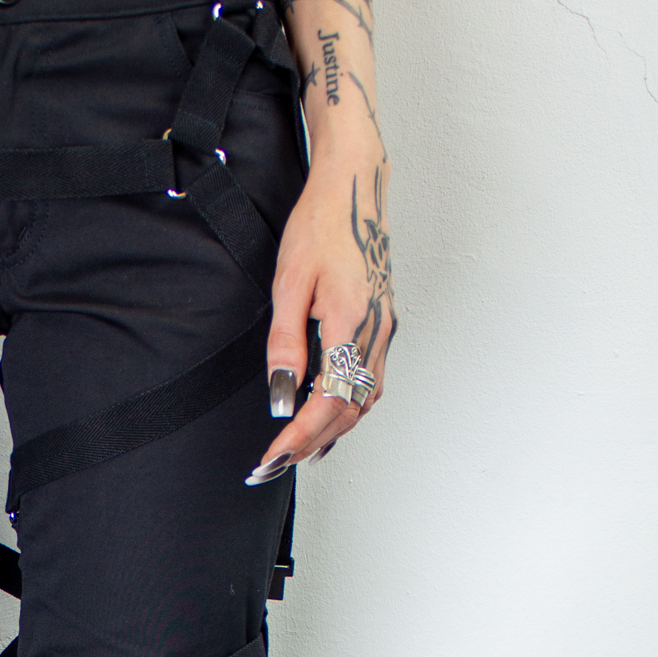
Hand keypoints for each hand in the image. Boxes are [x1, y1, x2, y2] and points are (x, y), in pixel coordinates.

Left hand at [246, 151, 395, 482]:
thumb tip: (282, 397)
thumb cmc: (319, 227)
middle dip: (311, 443)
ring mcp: (384, 330)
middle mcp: (376, 332)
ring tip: (296, 453)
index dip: (300, 436)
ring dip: (331, 431)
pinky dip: (347, 410)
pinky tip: (326, 421)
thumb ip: (285, 345)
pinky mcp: (383, 325)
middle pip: (348, 410)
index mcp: (351, 321)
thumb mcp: (289, 284)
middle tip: (274, 466)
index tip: (273, 457)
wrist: (354, 189)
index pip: (329, 401)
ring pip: (363, 401)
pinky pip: (369, 383)